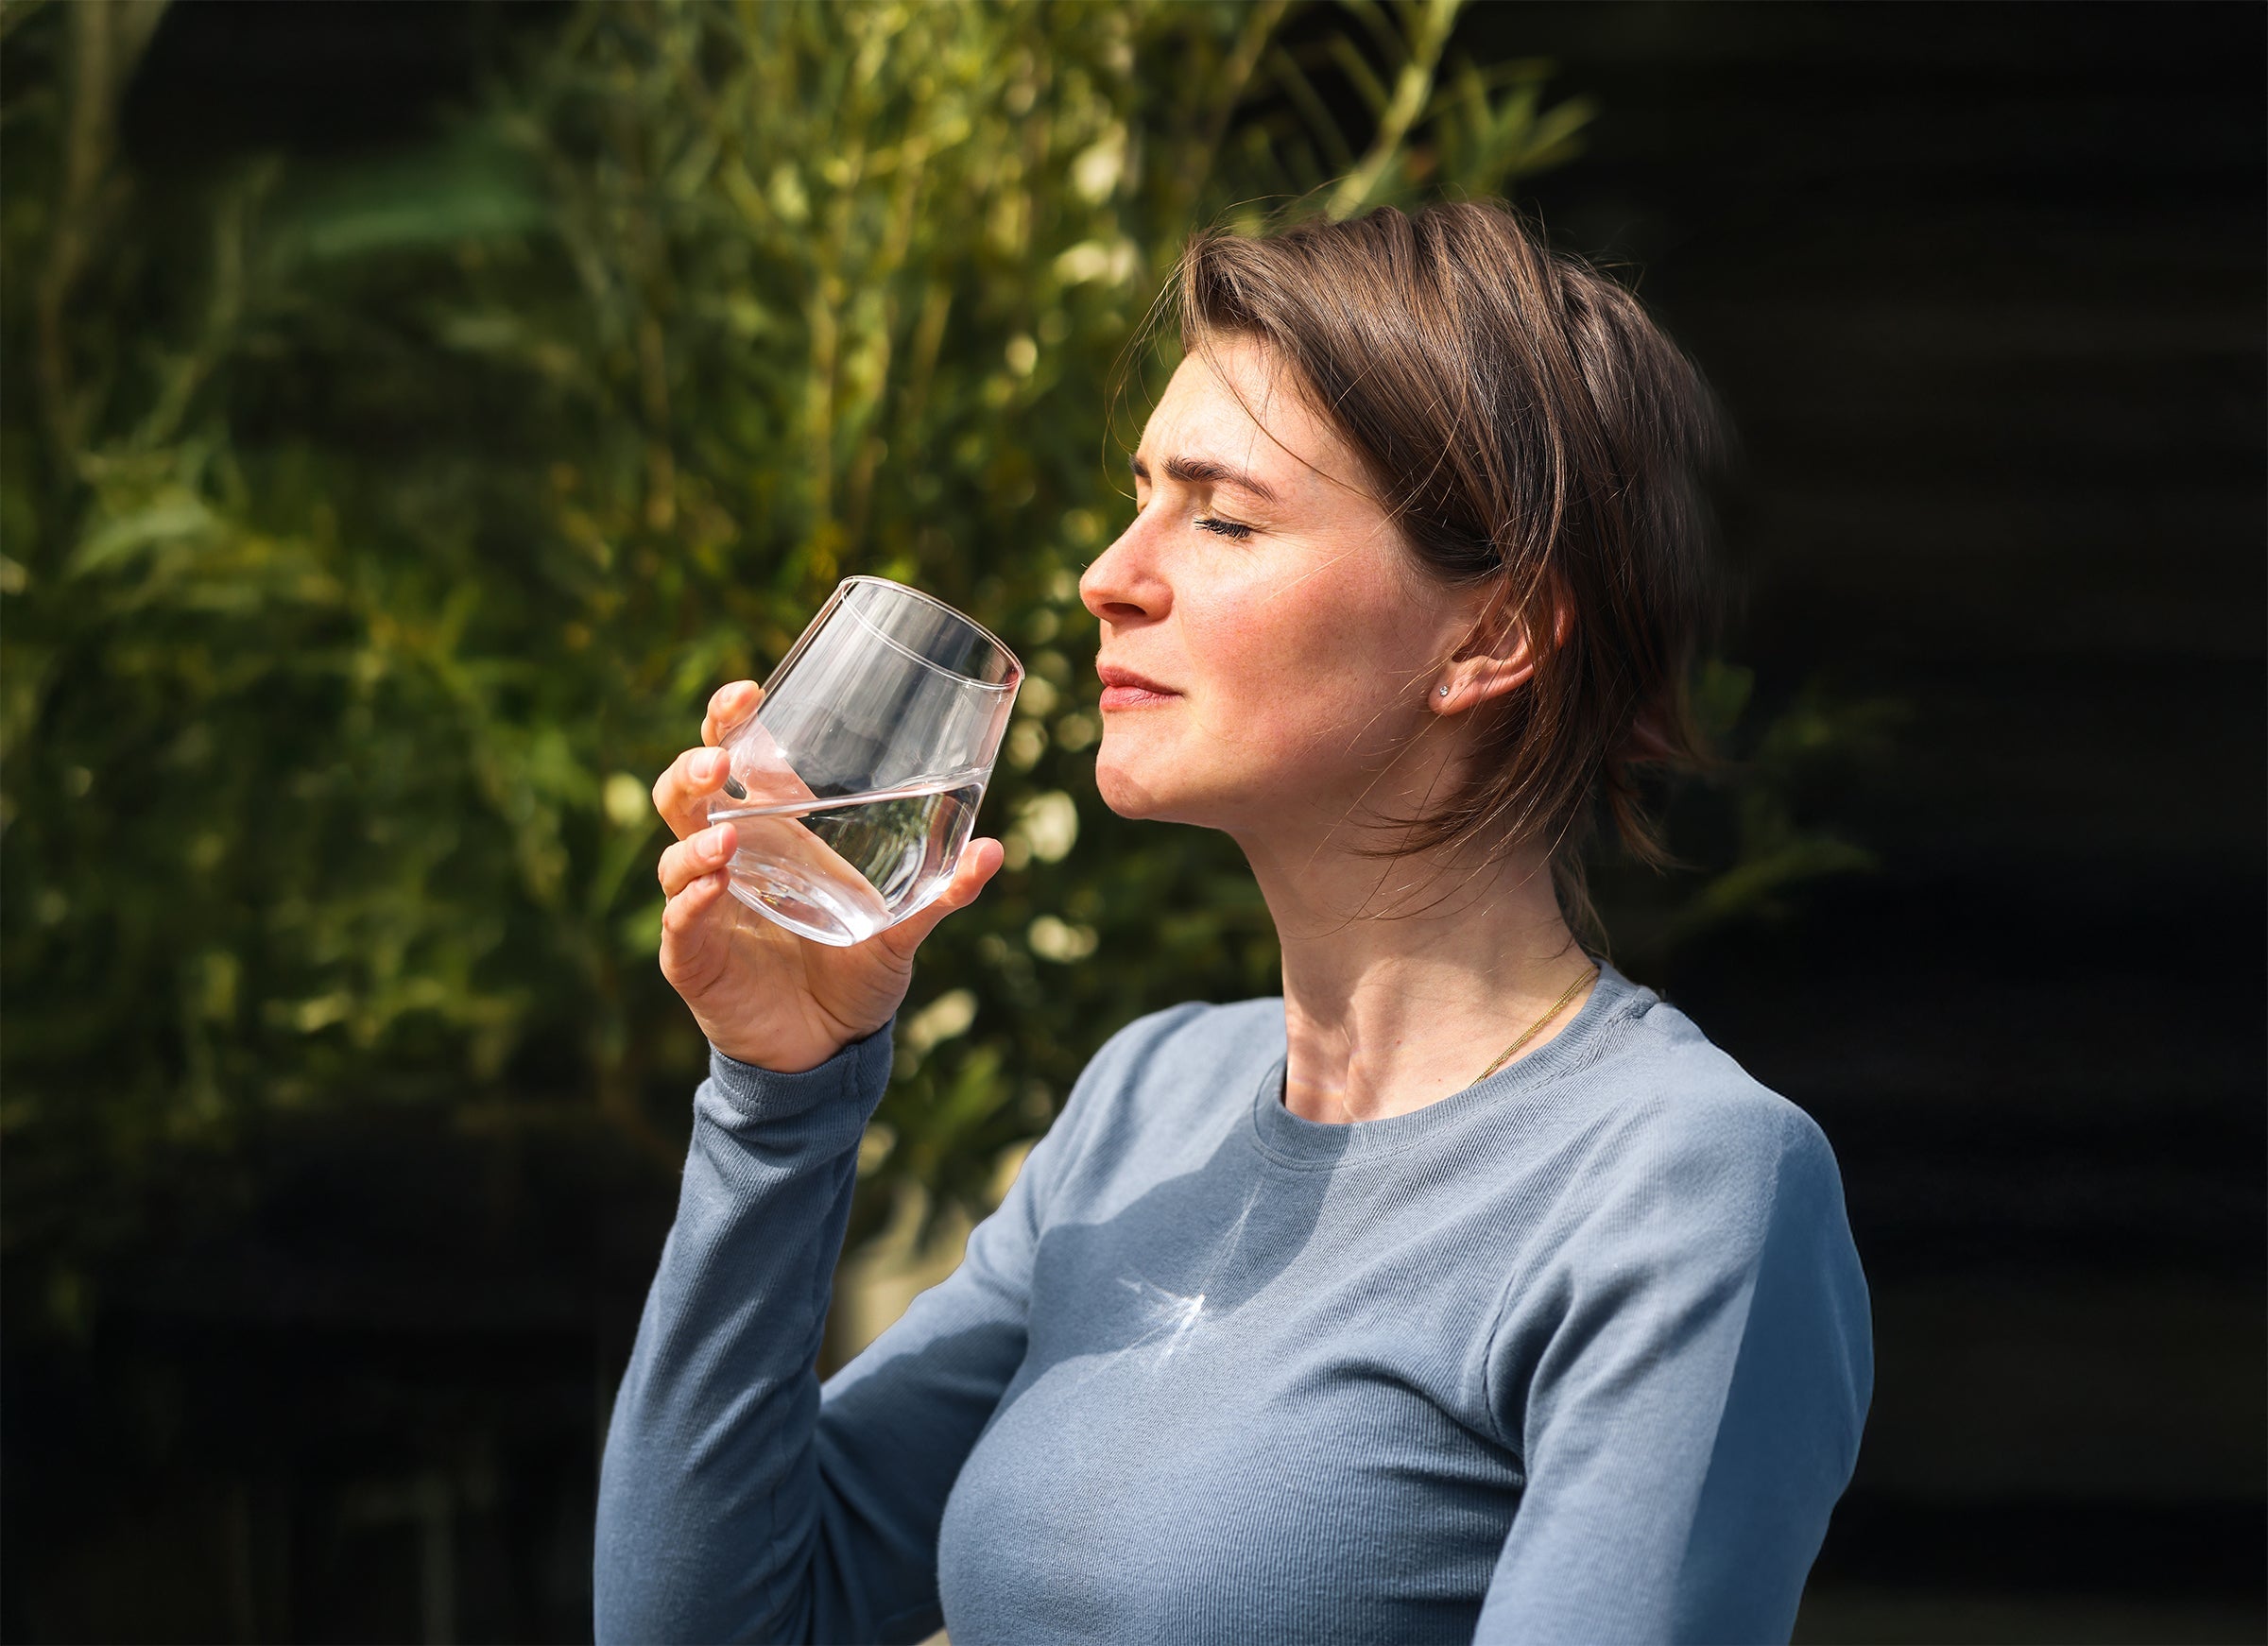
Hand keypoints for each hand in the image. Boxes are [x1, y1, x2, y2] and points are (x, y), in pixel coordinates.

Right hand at [653, 680, 1004, 1072]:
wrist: (829, 1047)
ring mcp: (705, 907)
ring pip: (675, 856)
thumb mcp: (903, 927)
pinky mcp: (694, 959)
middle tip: (721, 759)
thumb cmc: (855, 971)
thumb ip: (943, 891)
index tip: (750, 692)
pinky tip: (713, 888)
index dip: (730, 721)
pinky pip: (679, 924)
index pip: (734, 760)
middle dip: (695, 767)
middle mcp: (729, 860)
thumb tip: (993, 850)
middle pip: (685, 795)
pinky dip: (691, 903)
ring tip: (729, 837)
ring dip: (696, 840)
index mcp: (772, 833)